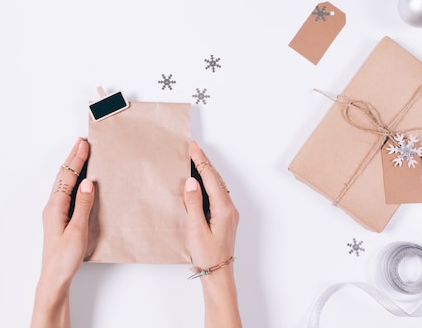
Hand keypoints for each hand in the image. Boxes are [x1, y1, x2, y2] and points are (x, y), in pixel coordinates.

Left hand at [31, 138, 94, 327]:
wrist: (54, 278)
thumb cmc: (64, 258)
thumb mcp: (78, 231)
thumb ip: (83, 205)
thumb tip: (88, 182)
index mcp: (55, 207)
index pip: (68, 177)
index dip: (77, 159)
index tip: (84, 144)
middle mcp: (52, 206)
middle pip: (63, 176)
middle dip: (72, 158)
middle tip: (81, 142)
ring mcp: (54, 212)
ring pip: (63, 183)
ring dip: (72, 167)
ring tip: (79, 154)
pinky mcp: (58, 218)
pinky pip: (65, 192)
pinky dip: (72, 180)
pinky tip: (78, 180)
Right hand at [184, 141, 240, 327]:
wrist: (218, 274)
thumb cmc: (207, 256)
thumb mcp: (196, 229)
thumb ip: (193, 204)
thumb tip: (192, 181)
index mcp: (223, 209)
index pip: (210, 178)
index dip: (200, 161)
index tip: (192, 147)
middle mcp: (229, 208)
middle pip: (216, 178)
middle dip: (204, 162)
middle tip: (193, 147)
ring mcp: (229, 213)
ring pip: (217, 185)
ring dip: (207, 171)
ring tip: (196, 159)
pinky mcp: (225, 218)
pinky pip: (217, 193)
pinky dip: (209, 182)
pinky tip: (201, 182)